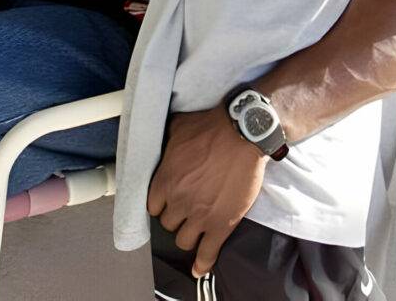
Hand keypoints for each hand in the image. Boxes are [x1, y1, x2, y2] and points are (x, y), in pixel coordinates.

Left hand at [147, 107, 266, 276]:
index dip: (161, 203)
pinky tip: (199, 269)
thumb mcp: (179, 127)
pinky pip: (207, 252)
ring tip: (195, 228)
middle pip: (168, 224)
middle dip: (176, 216)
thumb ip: (166, 142)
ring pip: (183, 240)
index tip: (168, 200)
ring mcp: (200, 216)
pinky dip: (202, 263)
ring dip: (188, 234)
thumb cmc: (212, 126)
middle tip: (186, 209)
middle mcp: (179, 201)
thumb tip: (159, 139)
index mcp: (165, 180)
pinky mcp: (221, 224)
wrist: (243, 133)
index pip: (152, 206)